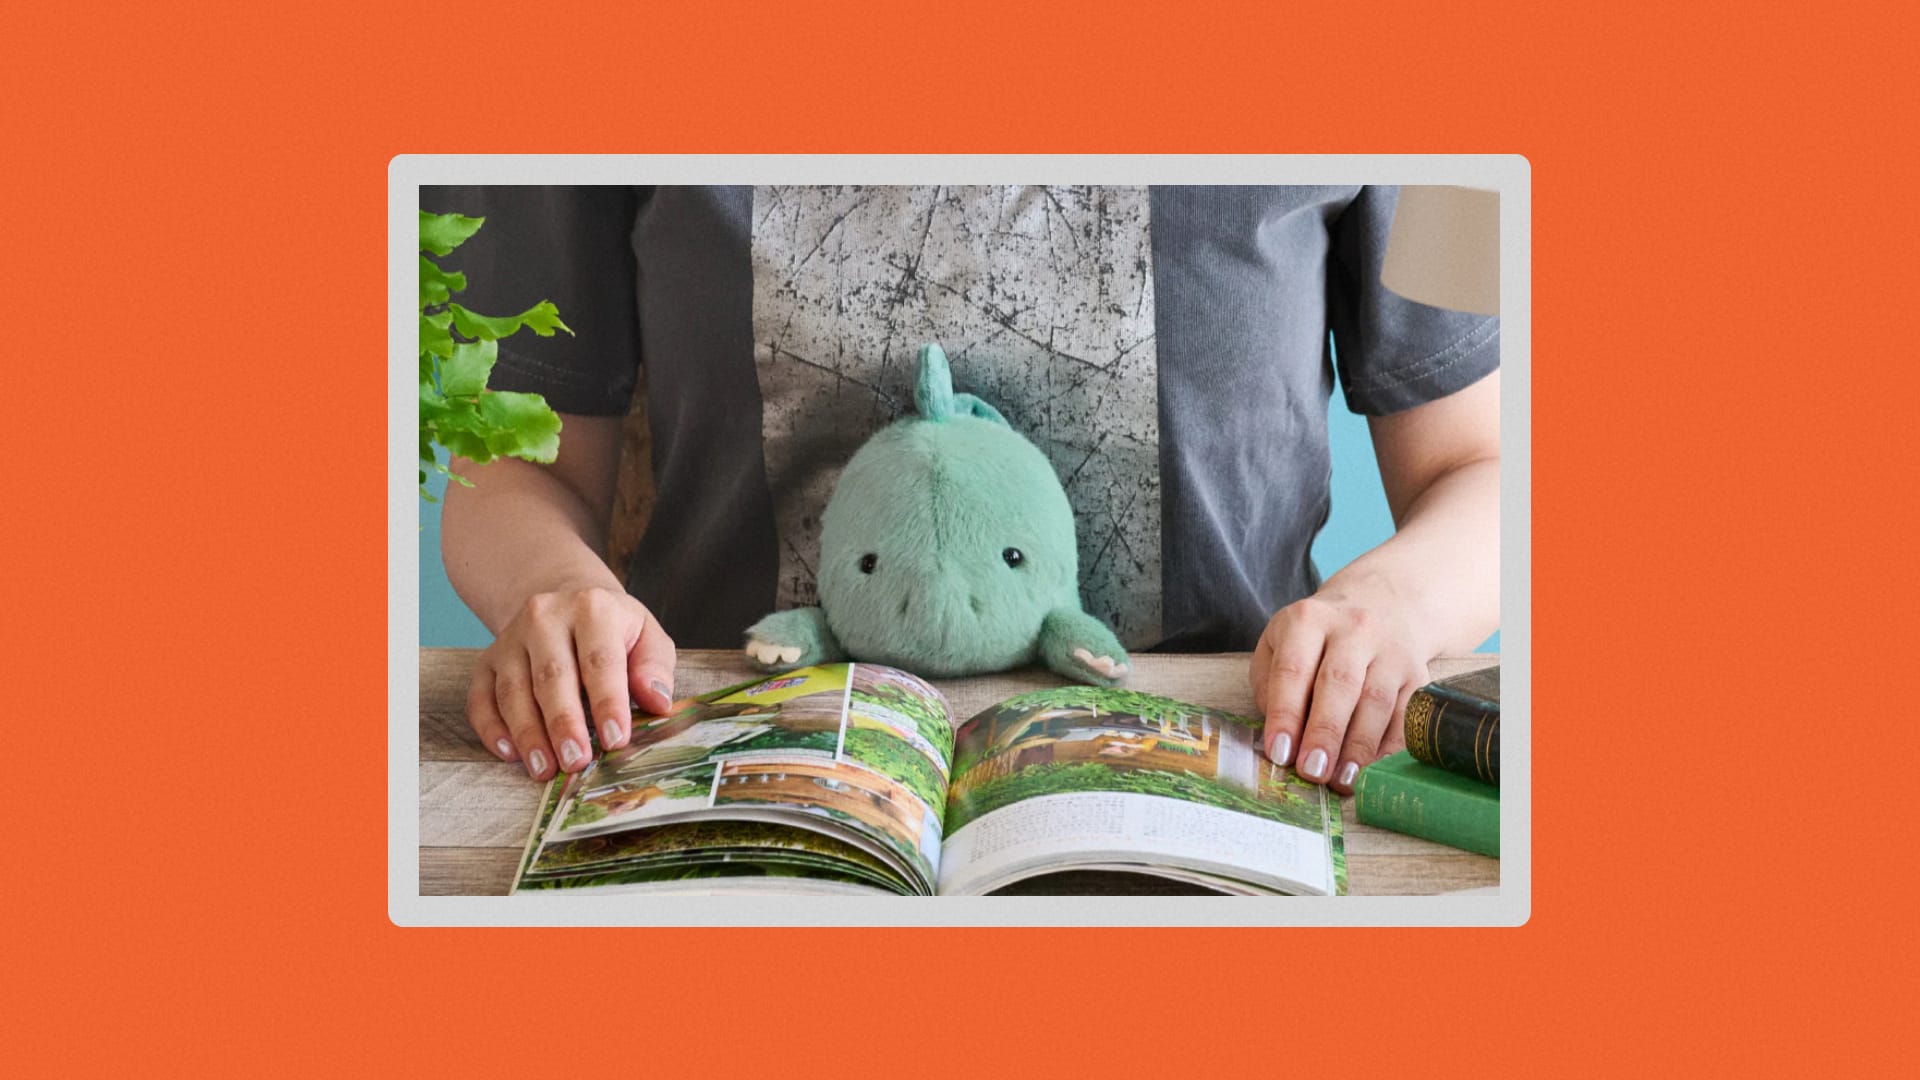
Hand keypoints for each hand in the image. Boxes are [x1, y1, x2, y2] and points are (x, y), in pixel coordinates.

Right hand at [465, 586, 676, 780]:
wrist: (565, 599)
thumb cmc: (612, 629)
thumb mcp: (645, 635)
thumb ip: (654, 667)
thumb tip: (657, 702)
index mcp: (592, 609)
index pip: (600, 661)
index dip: (608, 702)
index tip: (616, 740)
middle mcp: (545, 618)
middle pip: (552, 677)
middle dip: (563, 724)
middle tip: (576, 761)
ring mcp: (510, 639)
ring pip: (513, 691)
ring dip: (528, 734)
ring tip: (545, 769)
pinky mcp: (488, 660)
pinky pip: (481, 697)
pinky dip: (492, 729)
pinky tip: (510, 754)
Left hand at [1251, 579, 1431, 794]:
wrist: (1382, 605)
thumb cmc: (1317, 638)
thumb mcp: (1279, 644)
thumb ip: (1270, 687)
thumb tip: (1281, 739)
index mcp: (1309, 620)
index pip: (1294, 669)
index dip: (1285, 714)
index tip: (1279, 753)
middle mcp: (1354, 629)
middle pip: (1340, 684)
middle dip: (1325, 733)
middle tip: (1312, 772)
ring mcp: (1391, 651)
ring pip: (1377, 702)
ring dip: (1358, 747)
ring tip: (1340, 781)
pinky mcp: (1418, 675)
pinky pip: (1405, 716)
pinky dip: (1388, 749)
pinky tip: (1371, 772)